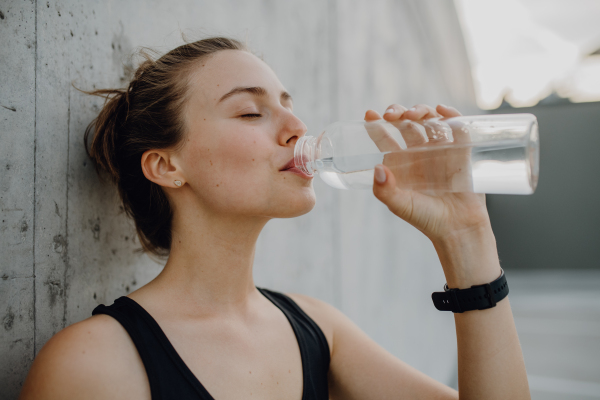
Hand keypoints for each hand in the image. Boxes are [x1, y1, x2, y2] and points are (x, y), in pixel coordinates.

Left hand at [365, 104, 498, 286]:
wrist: (458, 229)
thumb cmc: (426, 219)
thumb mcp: (400, 205)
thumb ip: (384, 190)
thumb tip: (377, 168)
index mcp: (400, 164)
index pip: (385, 139)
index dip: (376, 125)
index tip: (369, 114)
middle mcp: (418, 154)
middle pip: (407, 124)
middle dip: (399, 113)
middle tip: (393, 114)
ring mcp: (440, 151)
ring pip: (430, 122)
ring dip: (422, 111)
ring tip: (415, 115)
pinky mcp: (462, 152)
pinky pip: (458, 128)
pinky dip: (452, 116)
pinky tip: (442, 111)